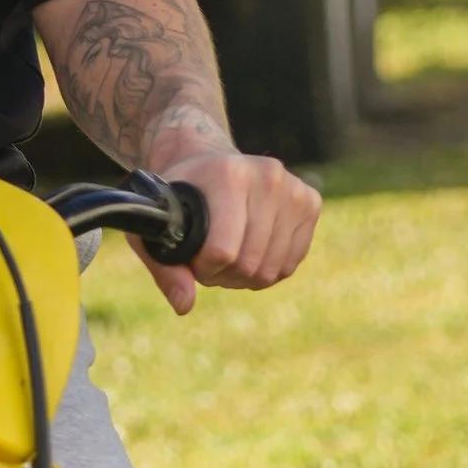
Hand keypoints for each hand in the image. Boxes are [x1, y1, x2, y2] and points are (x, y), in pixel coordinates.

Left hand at [141, 145, 319, 318]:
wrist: (207, 162)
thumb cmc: (179, 199)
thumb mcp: (157, 228)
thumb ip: (166, 268)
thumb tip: (184, 305)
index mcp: (228, 174)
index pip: (223, 250)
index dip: (204, 267)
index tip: (193, 256)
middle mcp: (267, 176)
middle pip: (249, 263)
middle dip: (224, 274)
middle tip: (209, 258)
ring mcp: (293, 189)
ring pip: (271, 269)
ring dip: (245, 276)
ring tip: (229, 255)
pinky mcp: (310, 203)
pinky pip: (290, 264)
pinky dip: (268, 269)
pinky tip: (251, 250)